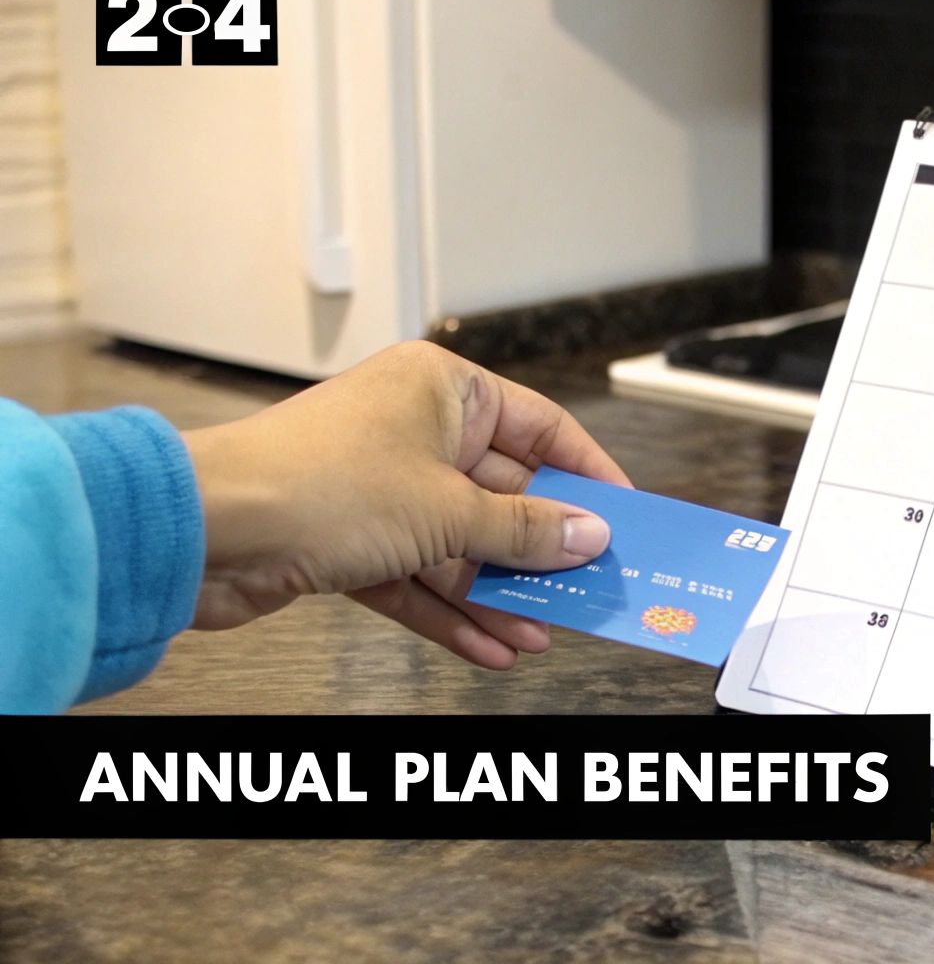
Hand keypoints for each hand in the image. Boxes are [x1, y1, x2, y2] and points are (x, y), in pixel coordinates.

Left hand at [181, 341, 629, 667]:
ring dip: (499, 592)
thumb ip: (526, 530)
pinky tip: (490, 648)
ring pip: (461, 544)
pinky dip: (452, 611)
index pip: (541, 426)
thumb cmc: (317, 486)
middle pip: (503, 493)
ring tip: (542, 633)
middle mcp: (412, 430)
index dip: (587, 473)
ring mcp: (379, 488)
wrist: (204, 531)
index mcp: (442, 390)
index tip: (624, 515)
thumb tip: (590, 535)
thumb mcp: (449, 512)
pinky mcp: (350, 542)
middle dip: (542, 549)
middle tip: (590, 586)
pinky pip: (419, 577)